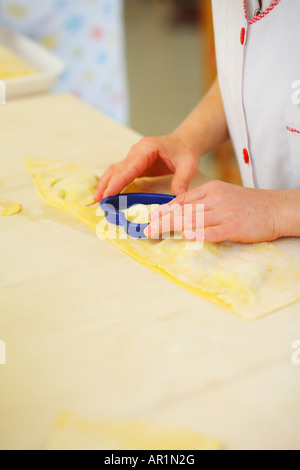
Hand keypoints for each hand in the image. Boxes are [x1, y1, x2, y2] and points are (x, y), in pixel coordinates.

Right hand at [94, 134, 200, 201]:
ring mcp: (133, 157)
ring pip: (114, 170)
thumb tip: (178, 197)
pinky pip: (120, 173)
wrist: (184, 142)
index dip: (118, 181)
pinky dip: (111, 183)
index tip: (108, 193)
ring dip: (105, 184)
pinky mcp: (134, 164)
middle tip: (99, 200)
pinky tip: (106, 193)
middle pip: (117, 169)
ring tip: (97, 199)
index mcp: (147, 149)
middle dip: (107, 185)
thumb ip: (182, 180)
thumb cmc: (186, 152)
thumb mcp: (188, 165)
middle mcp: (136, 151)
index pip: (129, 167)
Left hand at [145, 180, 284, 242]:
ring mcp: (225, 213)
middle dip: (162, 221)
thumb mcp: (224, 195)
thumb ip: (204, 202)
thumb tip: (182, 213)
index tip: (151, 218)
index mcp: (212, 189)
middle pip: (184, 210)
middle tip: (147, 230)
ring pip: (194, 220)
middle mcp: (216, 199)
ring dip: (173, 227)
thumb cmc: (249, 204)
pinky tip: (187, 236)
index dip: (165, 210)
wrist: (276, 208)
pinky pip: (214, 231)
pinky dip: (200, 234)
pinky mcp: (235, 226)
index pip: (183, 199)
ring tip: (157, 234)